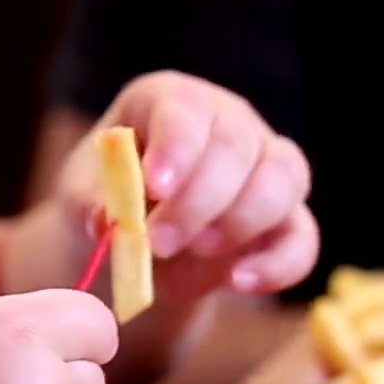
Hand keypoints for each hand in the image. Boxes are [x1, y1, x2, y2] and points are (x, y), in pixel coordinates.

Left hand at [49, 71, 318, 304]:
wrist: (133, 246)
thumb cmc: (105, 202)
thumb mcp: (81, 199)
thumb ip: (90, 204)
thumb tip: (105, 222)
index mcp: (170, 100)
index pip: (186, 108)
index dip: (176, 144)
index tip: (154, 186)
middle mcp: (228, 120)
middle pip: (236, 144)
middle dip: (200, 199)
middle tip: (159, 242)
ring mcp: (266, 164)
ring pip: (283, 179)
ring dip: (239, 222)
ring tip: (195, 251)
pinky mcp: (287, 217)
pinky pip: (301, 236)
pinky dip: (277, 263)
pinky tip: (237, 282)